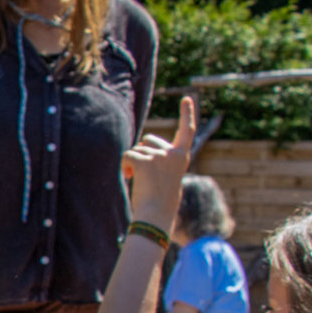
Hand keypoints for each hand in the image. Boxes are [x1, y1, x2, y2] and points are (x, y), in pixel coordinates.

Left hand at [121, 95, 196, 227]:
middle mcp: (173, 153)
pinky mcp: (144, 161)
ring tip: (140, 180)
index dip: (187, 113)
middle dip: (142, 153)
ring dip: (133, 162)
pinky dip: (124, 166)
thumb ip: (160, 160)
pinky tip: (130, 178)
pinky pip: (127, 155)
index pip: (187, 131)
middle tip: (146, 175)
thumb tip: (140, 150)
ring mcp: (159, 156)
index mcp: (182, 157)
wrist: (156, 215)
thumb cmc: (160, 200)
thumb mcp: (166, 176)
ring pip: (136, 149)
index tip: (187, 98)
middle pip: (149, 140)